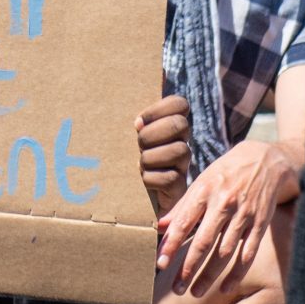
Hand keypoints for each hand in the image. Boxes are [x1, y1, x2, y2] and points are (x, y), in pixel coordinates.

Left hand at [135, 95, 190, 216]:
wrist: (129, 199)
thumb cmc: (122, 160)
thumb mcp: (124, 136)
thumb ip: (130, 121)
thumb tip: (130, 115)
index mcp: (168, 126)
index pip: (179, 103)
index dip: (159, 109)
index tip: (138, 123)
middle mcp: (180, 142)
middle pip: (180, 124)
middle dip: (153, 134)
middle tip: (138, 145)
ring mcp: (182, 165)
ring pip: (179, 151)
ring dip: (150, 158)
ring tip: (139, 165)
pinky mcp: (179, 187)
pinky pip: (169, 178)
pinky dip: (150, 179)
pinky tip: (143, 181)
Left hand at [156, 140, 298, 295]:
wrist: (266, 160)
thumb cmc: (226, 172)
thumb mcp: (201, 181)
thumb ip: (182, 205)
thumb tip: (161, 226)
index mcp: (205, 191)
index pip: (184, 222)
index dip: (171, 244)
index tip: (160, 262)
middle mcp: (224, 204)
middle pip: (204, 241)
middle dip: (189, 267)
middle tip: (176, 288)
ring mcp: (244, 216)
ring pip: (225, 251)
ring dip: (210, 274)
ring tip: (195, 291)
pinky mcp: (261, 224)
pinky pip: (248, 252)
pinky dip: (237, 272)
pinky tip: (226, 287)